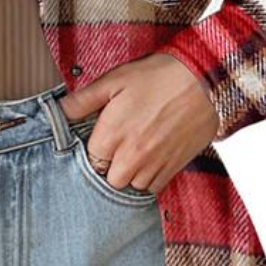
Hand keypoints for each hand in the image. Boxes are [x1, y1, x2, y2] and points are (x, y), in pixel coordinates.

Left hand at [58, 52, 220, 194]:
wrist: (206, 80)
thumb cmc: (159, 76)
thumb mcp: (115, 80)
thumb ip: (84, 100)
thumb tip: (58, 111)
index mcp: (112, 134)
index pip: (89, 161)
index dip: (93, 152)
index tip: (99, 141)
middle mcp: (132, 155)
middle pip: (109, 179)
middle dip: (109, 167)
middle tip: (116, 148)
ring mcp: (155, 164)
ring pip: (131, 186)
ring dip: (129, 175)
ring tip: (133, 154)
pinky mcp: (175, 167)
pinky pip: (154, 188)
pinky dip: (149, 179)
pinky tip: (149, 160)